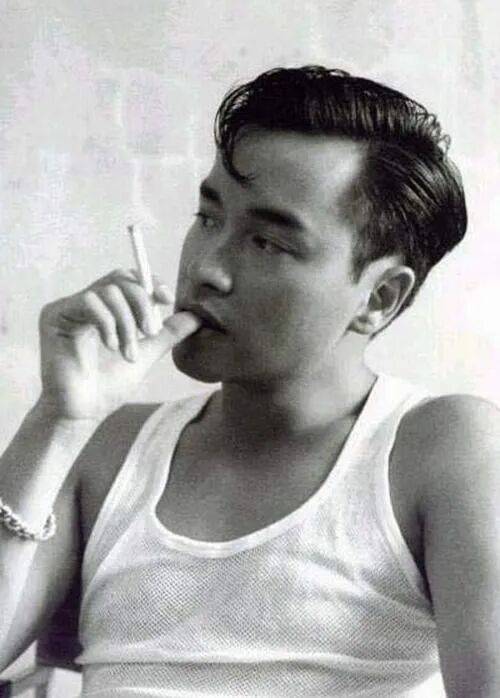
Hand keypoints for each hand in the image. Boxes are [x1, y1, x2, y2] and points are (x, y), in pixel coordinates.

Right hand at [37, 269, 200, 420]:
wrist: (84, 412)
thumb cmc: (109, 386)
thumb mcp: (147, 353)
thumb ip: (167, 333)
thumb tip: (196, 317)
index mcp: (105, 307)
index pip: (129, 279)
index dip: (150, 282)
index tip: (167, 299)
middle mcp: (85, 302)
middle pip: (120, 279)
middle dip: (142, 303)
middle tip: (149, 332)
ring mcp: (69, 307)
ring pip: (109, 292)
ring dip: (126, 322)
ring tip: (128, 352)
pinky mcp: (54, 315)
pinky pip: (89, 302)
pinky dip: (107, 322)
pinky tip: (110, 346)